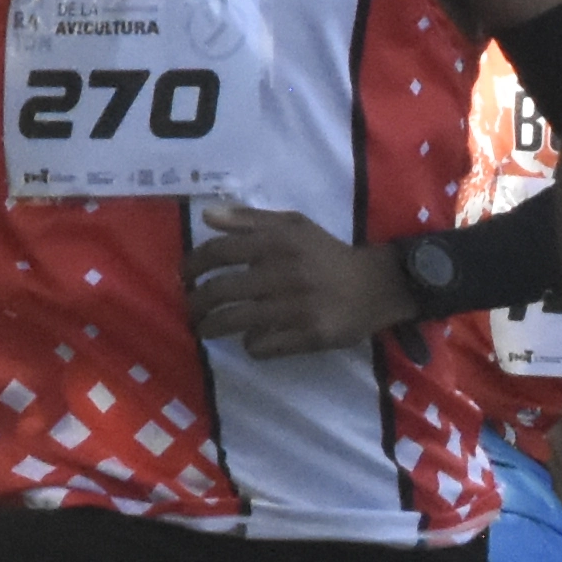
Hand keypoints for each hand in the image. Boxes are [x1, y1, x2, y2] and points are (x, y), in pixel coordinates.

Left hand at [186, 203, 415, 360]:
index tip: (186, 276)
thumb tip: (206, 216)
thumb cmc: (327, 254)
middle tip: (193, 308)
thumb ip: (249, 219)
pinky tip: (252, 339)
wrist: (375, 286)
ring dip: (212, 328)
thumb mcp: (293, 225)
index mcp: (278, 242)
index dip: (194, 265)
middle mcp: (284, 272)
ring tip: (206, 329)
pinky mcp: (307, 335)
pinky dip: (250, 344)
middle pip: (220, 291)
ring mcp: (296, 306)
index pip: (219, 252)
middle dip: (197, 303)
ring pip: (234, 321)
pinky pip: (261, 345)